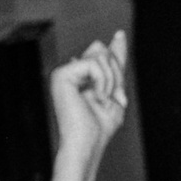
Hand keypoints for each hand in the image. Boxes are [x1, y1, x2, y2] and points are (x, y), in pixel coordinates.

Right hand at [48, 30, 129, 180]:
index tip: (120, 34)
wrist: (86, 146)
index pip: (99, 52)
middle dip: (115, 73)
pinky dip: (102, 81)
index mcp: (79, 78)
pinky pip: (93, 63)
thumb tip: (118, 36)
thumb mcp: (115, 90)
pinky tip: (96, 98)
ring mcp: (63, 74)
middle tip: (111, 99)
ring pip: (99, 55)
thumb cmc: (99, 128)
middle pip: (101, 50)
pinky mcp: (60, 76)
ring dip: (110, 80)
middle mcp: (69, 74)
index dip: (115, 50)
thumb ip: (115, 64)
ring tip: (102, 101)